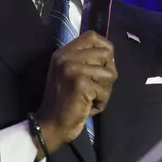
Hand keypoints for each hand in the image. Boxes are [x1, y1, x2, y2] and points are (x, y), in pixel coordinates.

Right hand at [35, 31, 116, 154]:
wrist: (51, 125)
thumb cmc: (64, 101)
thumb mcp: (70, 73)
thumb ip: (86, 60)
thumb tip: (110, 54)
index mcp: (64, 52)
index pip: (92, 36)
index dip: (105, 49)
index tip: (103, 66)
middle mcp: (66, 57)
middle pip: (106, 53)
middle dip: (109, 73)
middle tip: (97, 87)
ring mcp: (72, 69)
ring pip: (110, 73)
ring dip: (106, 90)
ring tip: (92, 98)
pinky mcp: (80, 84)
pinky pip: (105, 91)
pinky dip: (101, 102)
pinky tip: (88, 106)